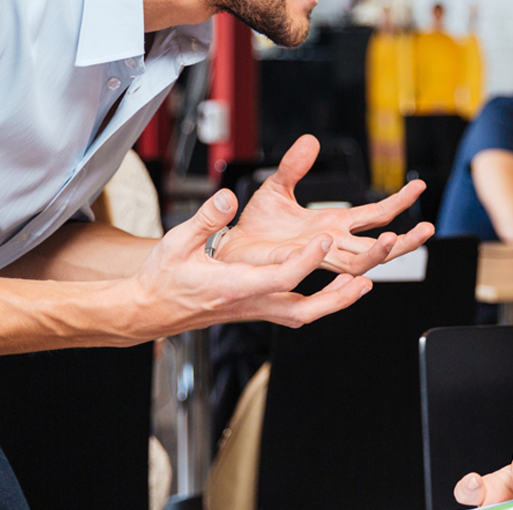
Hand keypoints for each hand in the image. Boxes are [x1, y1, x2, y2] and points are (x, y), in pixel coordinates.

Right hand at [128, 189, 371, 336]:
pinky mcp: (254, 309)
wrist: (148, 310)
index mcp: (233, 286)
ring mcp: (254, 310)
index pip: (280, 278)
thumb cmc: (162, 278)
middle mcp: (249, 303)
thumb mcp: (176, 241)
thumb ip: (206, 219)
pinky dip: (319, 302)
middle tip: (364, 278)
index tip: (325, 239)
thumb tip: (229, 197)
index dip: (306, 260)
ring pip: (303, 314)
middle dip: (336, 297)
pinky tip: (333, 287)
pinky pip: (295, 311)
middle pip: (303, 309)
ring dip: (335, 301)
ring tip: (361, 283)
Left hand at [219, 135, 434, 274]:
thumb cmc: (254, 226)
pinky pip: (331, 270)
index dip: (398, 201)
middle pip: (380, 246)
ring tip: (396, 239)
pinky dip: (349, 266)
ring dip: (381, 252)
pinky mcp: (303, 267)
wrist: (229, 249)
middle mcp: (333, 244)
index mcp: (333, 223)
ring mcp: (320, 258)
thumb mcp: (276, 188)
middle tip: (428, 228)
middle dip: (406, 240)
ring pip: (362, 262)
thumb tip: (310, 140)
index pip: (374, 213)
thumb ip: (294, 166)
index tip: (419, 186)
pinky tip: (358, 262)